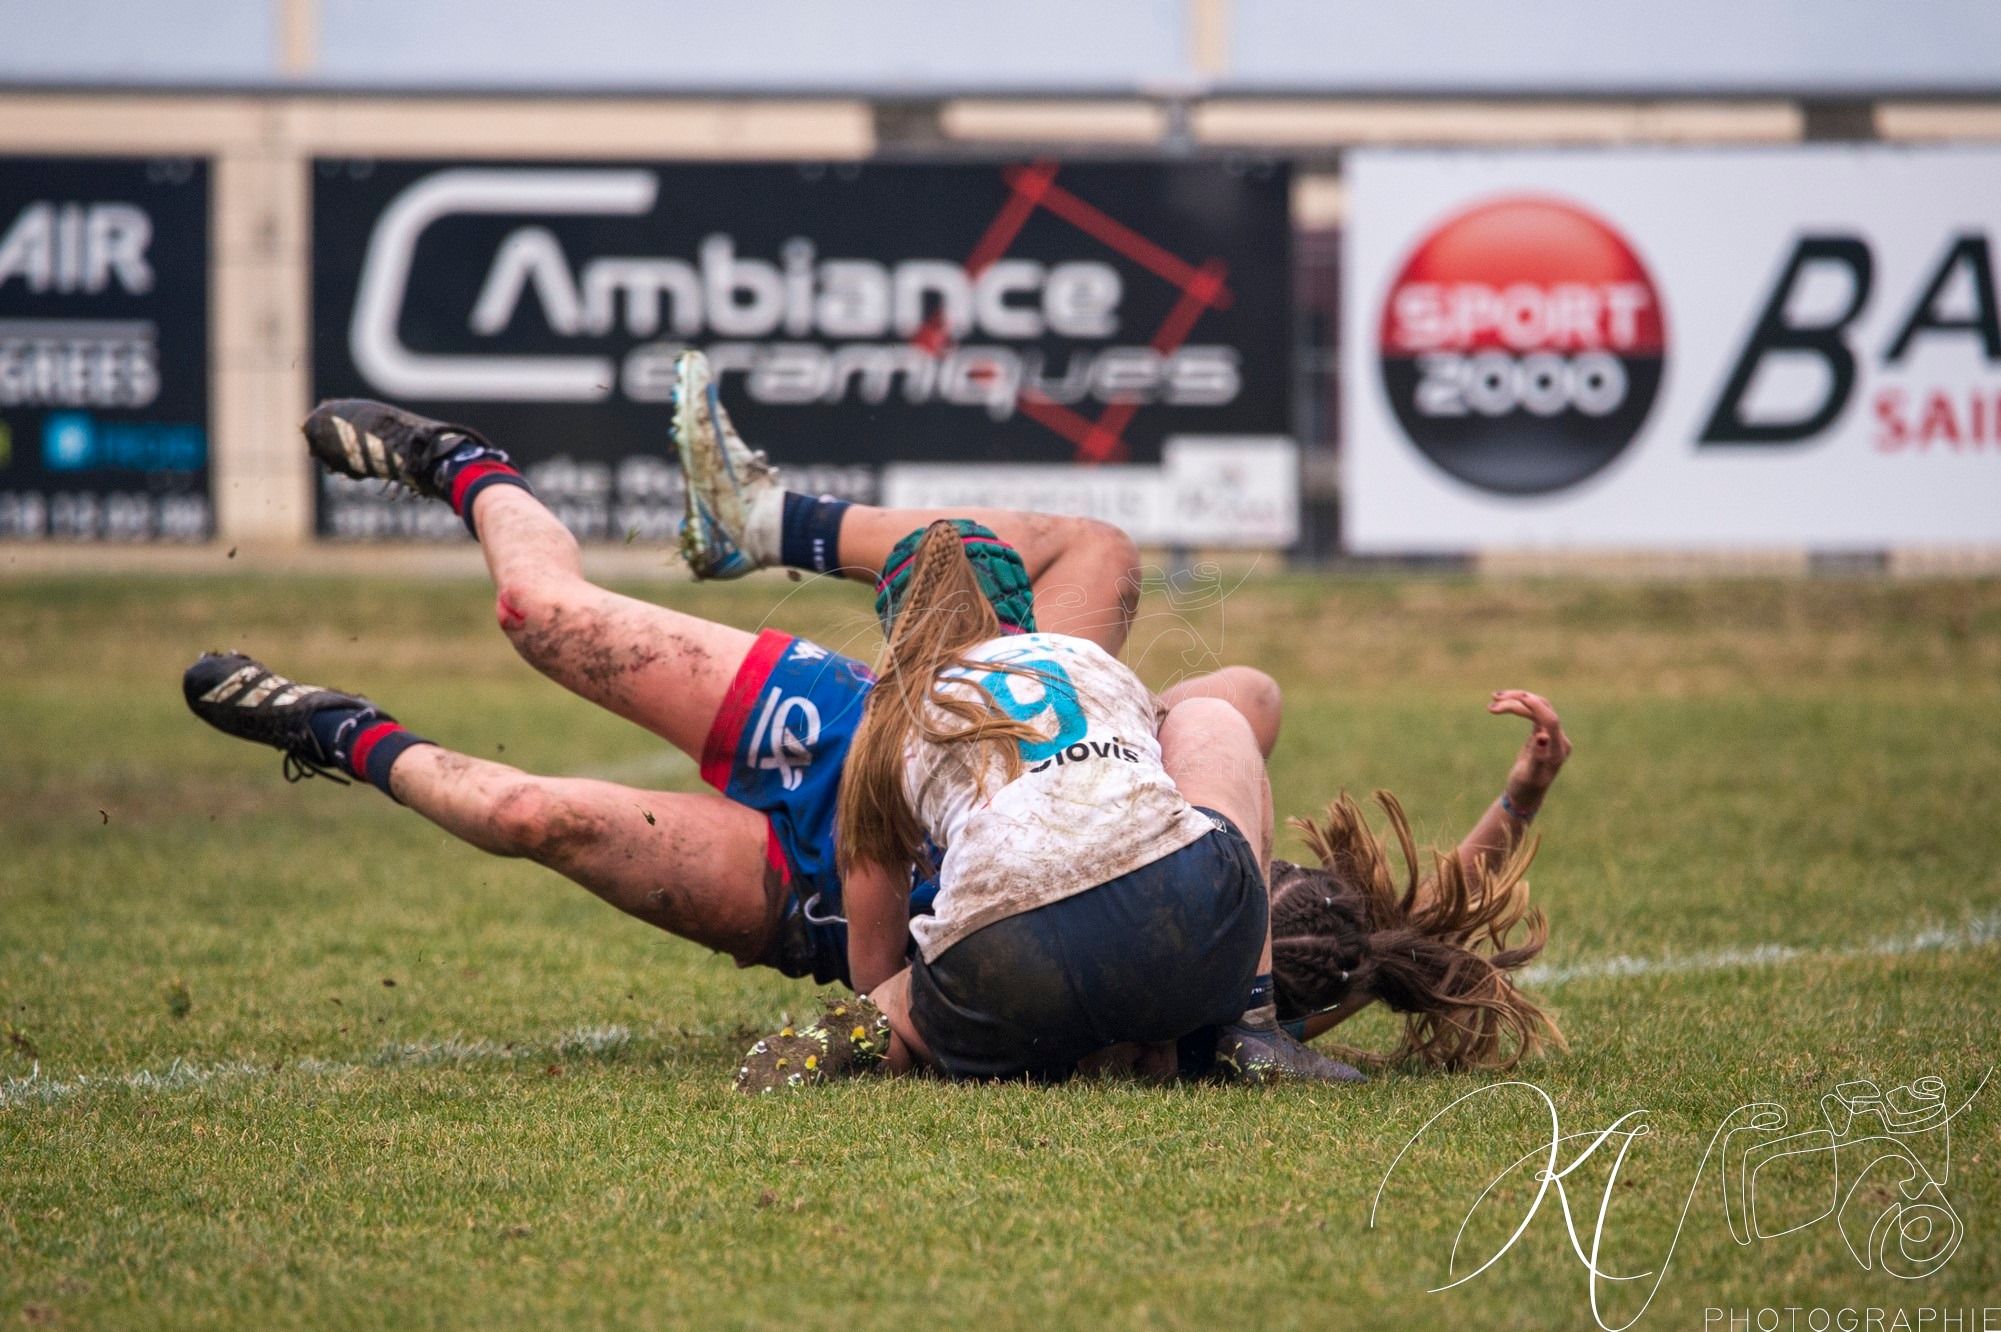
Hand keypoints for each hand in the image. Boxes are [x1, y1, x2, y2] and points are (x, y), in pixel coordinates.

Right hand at [1489, 690, 1570, 813]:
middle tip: (1494, 700)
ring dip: (1517, 700)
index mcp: (1558, 750)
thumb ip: (1538, 757)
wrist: (1525, 795)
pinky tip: (1502, 704)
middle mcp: (1559, 739)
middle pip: (1543, 708)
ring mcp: (1551, 734)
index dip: (1535, 706)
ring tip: (1494, 698)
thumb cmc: (1525, 788)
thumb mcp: (1529, 776)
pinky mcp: (1542, 732)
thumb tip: (1542, 737)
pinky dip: (1518, 706)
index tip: (1517, 698)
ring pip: (1537, 707)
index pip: (1550, 720)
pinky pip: (1532, 712)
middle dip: (1520, 701)